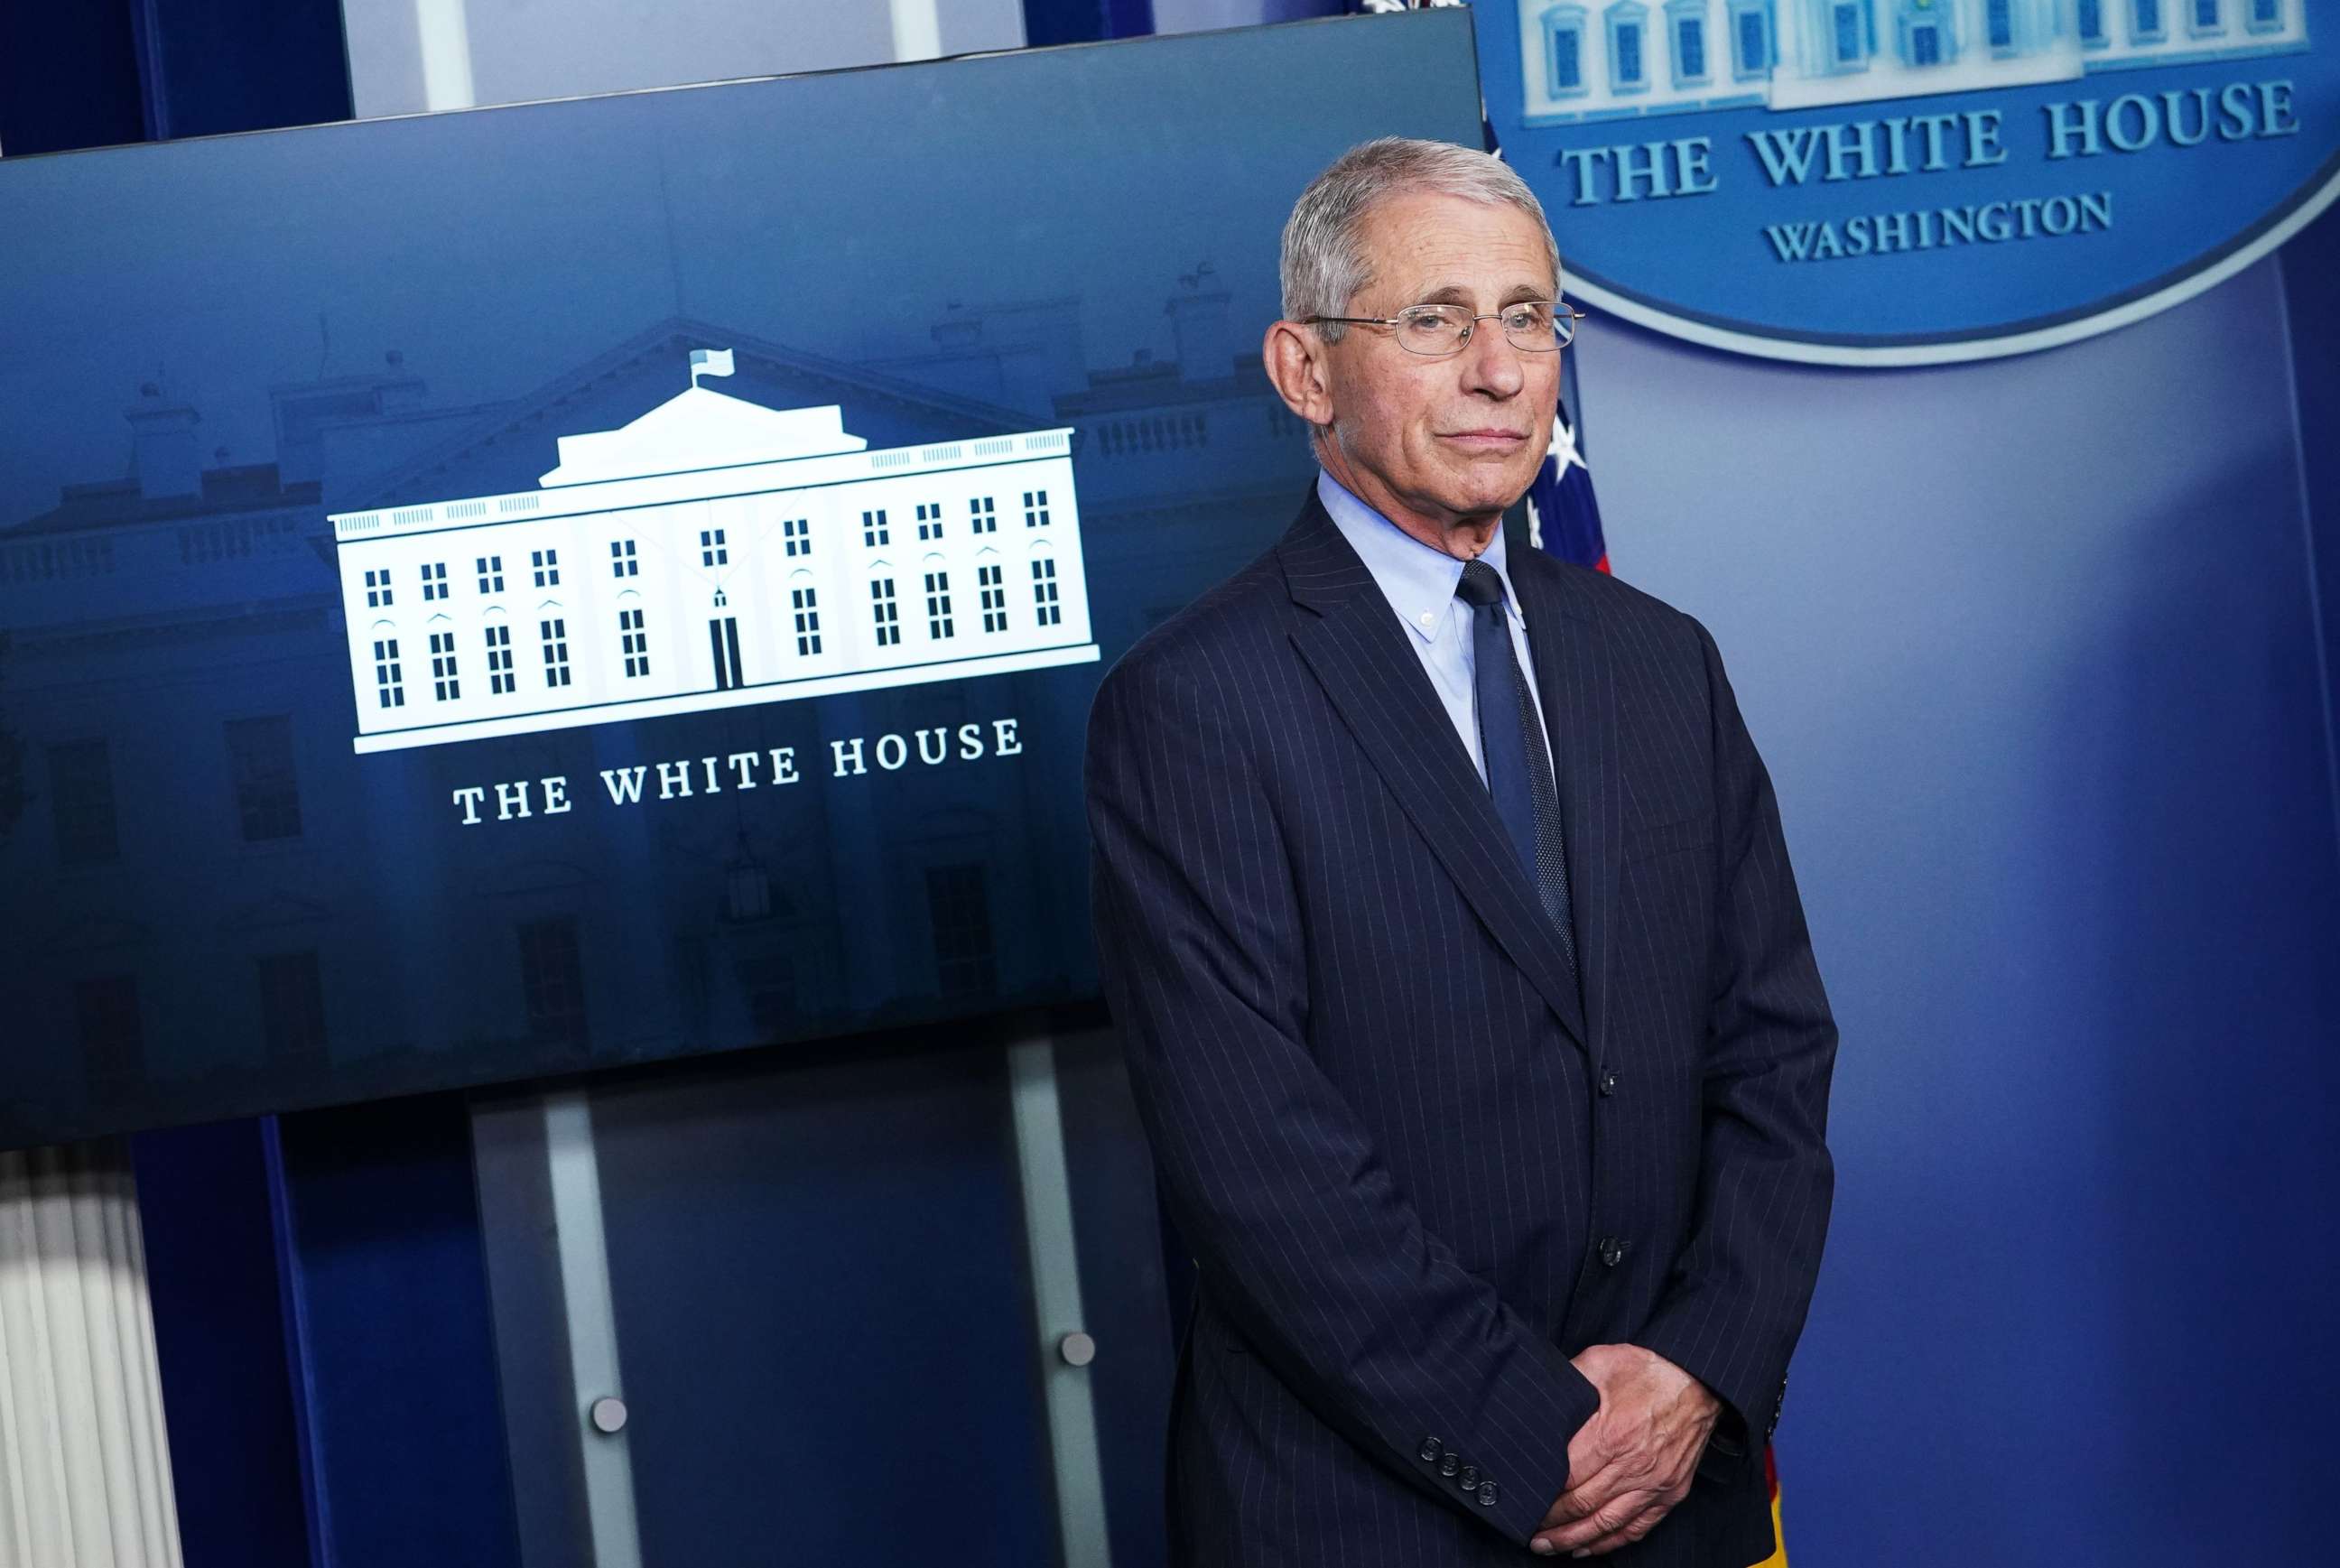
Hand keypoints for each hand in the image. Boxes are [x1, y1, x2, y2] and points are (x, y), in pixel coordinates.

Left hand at [1530, 1344, 1718, 1557]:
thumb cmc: (1649, 1370)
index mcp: (1611, 1435)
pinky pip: (1637, 1527)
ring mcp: (1654, 1484)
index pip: (1567, 1478)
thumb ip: (1567, 1382)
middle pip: (1583, 1505)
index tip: (1524, 1501)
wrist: (1699, 1381)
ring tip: (1549, 1546)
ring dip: (1575, 1539)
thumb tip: (1540, 1398)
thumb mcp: (1601, 1362)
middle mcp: (1633, 1466)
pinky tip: (1589, 1546)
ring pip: (1607, 1524)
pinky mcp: (1670, 1493)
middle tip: (1529, 1531)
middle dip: (1551, 1523)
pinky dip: (1611, 1541)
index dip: (1543, 1496)